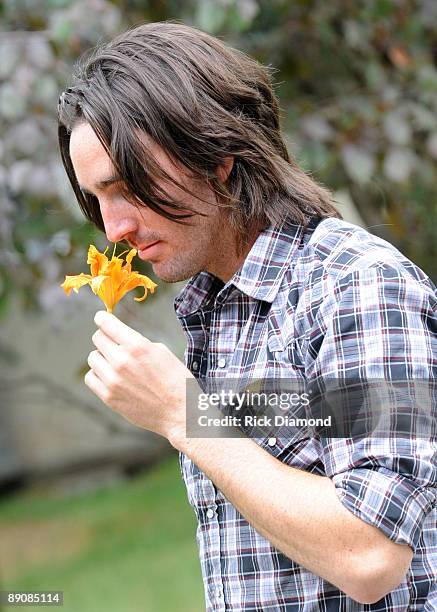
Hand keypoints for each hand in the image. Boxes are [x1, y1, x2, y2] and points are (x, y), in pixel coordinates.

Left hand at [85, 310, 193, 445]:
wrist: (179, 412)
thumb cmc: (175, 380)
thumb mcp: (161, 351)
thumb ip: (137, 342)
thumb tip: (118, 337)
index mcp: (137, 346)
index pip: (106, 324)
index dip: (102, 318)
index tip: (101, 318)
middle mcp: (122, 361)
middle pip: (98, 339)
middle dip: (106, 338)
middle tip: (115, 344)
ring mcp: (113, 381)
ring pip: (92, 358)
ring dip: (102, 357)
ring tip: (116, 364)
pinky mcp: (109, 397)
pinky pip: (91, 378)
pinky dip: (98, 375)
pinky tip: (110, 377)